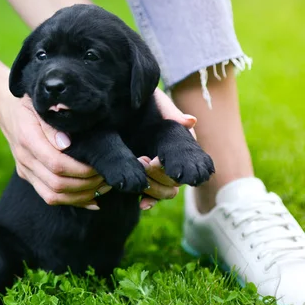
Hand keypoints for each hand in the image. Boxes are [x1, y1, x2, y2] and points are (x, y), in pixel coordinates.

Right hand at [0, 95, 109, 209]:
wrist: (5, 109)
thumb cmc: (30, 103)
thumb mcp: (41, 103)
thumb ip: (52, 124)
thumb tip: (66, 144)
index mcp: (28, 138)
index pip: (56, 164)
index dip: (81, 169)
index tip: (99, 165)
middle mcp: (25, 158)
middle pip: (56, 184)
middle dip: (86, 184)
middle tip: (107, 176)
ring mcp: (25, 170)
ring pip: (53, 196)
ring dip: (81, 196)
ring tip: (103, 187)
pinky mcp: (28, 176)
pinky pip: (49, 197)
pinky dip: (73, 201)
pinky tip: (92, 199)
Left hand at [138, 89, 197, 209]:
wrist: (114, 105)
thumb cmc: (139, 101)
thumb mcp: (153, 101)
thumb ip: (169, 111)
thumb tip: (191, 121)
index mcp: (177, 141)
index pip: (190, 162)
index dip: (181, 168)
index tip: (161, 163)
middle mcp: (171, 159)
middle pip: (177, 180)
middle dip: (161, 175)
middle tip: (143, 161)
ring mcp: (158, 171)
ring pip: (167, 191)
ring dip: (154, 187)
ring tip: (136, 168)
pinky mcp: (144, 178)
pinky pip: (153, 197)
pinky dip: (149, 201)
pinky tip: (141, 203)